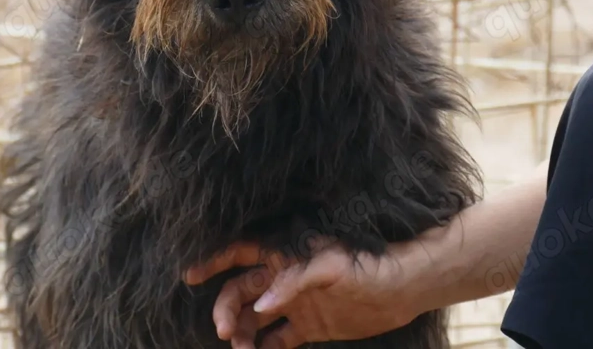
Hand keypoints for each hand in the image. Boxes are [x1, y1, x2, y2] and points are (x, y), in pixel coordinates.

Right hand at [183, 239, 427, 348]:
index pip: (240, 254)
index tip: (190, 276)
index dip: (214, 263)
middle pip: (241, 292)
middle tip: (227, 332)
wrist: (402, 289)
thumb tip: (262, 304)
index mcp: (284, 255)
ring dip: (243, 334)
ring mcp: (295, 303)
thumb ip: (295, 281)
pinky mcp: (309, 326)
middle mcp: (284, 279)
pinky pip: (277, 339)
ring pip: (255, 319)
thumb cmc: (367, 266)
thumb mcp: (332, 267)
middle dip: (227, 310)